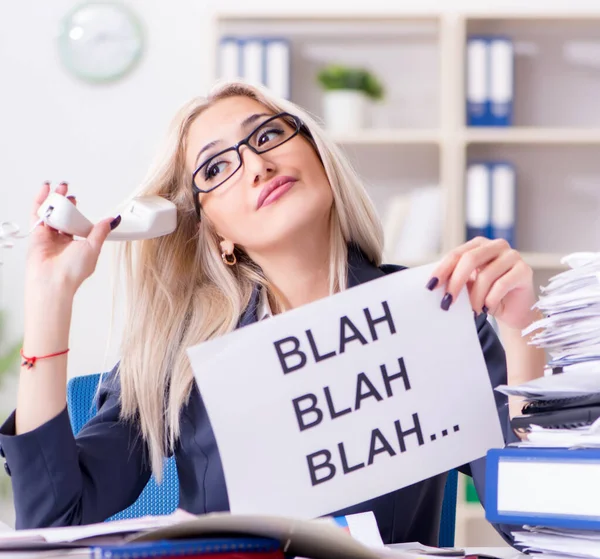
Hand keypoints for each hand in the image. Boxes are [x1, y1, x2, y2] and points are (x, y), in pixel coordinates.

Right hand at [25, 181, 119, 295]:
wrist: (54, 279)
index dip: (77, 213)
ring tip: (60, 187)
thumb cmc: (73, 271)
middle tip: (69, 191)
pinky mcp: (36, 234)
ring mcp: (48, 237)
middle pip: (62, 217)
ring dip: (55, 199)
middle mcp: (61, 241)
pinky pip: (38, 214)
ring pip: (51, 214)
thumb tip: (113, 220)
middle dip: (65, 203)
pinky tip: (45, 189)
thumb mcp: (93, 246)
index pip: (76, 225)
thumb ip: (101, 231)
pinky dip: (41, 201)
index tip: (78, 201)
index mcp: (76, 245)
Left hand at [425, 237, 536, 329]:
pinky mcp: (524, 270)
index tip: (431, 286)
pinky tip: (487, 309)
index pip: (456, 254)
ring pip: (486, 275)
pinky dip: (490, 300)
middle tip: (447, 302)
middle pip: (470, 259)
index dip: (442, 270)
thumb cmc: (487, 295)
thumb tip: (433, 285)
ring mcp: (512, 255)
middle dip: (455, 282)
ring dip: (475, 297)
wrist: (513, 311)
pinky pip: (502, 284)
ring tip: (472, 311)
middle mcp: (496, 245)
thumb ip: (454, 279)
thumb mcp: (467, 286)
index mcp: (479, 245)